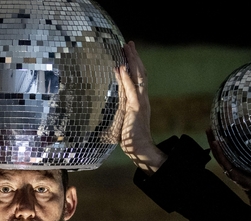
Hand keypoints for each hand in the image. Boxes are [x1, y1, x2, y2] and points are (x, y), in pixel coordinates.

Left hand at [116, 41, 163, 174]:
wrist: (139, 148)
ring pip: (139, 77)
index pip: (137, 78)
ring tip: (127, 48)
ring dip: (132, 61)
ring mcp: (141, 102)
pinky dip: (126, 78)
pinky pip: (131, 90)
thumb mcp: (121, 120)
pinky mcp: (136, 108)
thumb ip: (118, 111)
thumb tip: (108, 107)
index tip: (126, 53)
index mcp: (139, 100)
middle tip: (128, 43)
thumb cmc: (129, 138)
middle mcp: (142, 98)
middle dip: (134, 57)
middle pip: (140, 72)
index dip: (132, 65)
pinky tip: (121, 68)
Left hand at [208, 129, 250, 198]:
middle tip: (209, 129)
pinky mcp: (233, 164)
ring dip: (214, 141)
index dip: (219, 152)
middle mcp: (230, 170)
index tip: (215, 141)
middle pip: (218, 155)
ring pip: (219, 153)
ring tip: (211, 128)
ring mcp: (230, 166)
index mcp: (236, 175)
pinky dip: (220, 144)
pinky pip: (224, 153)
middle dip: (212, 142)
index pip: (224, 162)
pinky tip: (220, 134)